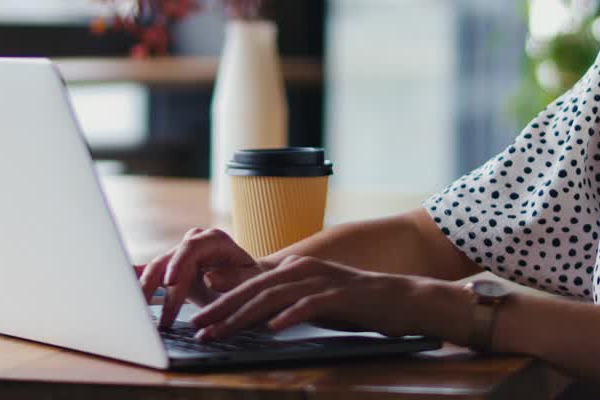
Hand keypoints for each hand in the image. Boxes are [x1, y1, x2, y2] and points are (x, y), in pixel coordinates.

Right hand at [136, 227, 267, 327]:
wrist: (247, 281)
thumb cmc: (251, 283)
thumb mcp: (251, 282)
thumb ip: (234, 279)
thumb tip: (210, 278)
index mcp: (214, 240)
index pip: (191, 249)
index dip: (178, 264)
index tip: (170, 283)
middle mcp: (193, 242)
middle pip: (167, 260)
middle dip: (155, 286)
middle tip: (146, 312)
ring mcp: (180, 253)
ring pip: (155, 269)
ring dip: (143, 291)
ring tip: (134, 314)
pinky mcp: (170, 267)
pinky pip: (150, 274)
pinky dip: (137, 284)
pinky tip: (119, 292)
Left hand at [188, 255, 430, 339]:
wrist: (401, 299)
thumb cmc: (355, 304)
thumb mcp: (314, 300)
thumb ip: (287, 303)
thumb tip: (256, 320)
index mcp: (295, 268)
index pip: (250, 285)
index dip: (222, 303)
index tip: (200, 322)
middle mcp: (303, 269)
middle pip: (254, 288)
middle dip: (222, 309)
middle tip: (199, 328)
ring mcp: (321, 280)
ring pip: (273, 296)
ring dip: (244, 316)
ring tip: (223, 332)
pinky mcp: (339, 295)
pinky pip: (309, 305)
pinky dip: (289, 316)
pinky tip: (273, 329)